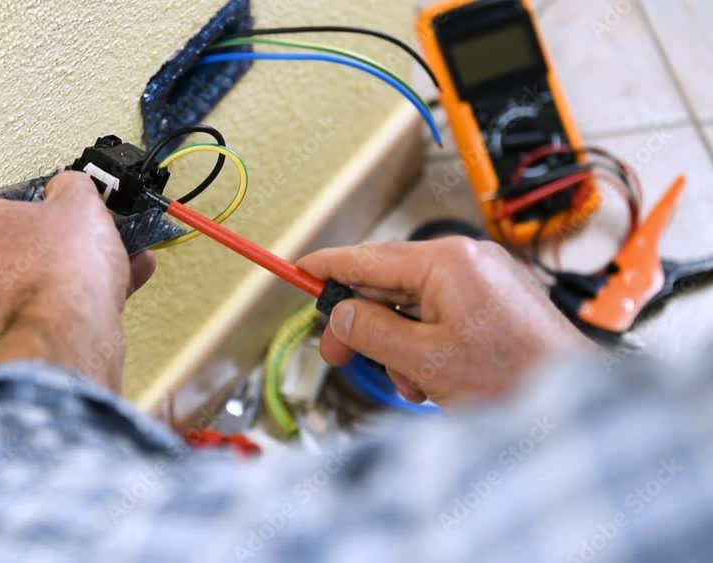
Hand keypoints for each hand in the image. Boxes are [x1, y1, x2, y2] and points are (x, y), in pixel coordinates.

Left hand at [0, 172, 155, 390]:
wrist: (75, 330)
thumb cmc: (63, 266)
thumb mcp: (79, 199)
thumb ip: (72, 184)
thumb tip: (70, 187)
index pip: (13, 201)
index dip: (50, 199)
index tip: (72, 201)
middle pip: (33, 240)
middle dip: (72, 234)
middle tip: (97, 226)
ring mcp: (1, 303)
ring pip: (51, 271)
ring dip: (89, 261)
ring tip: (124, 250)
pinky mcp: (30, 328)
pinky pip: (63, 298)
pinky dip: (93, 287)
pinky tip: (129, 274)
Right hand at [297, 237, 590, 405]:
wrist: (575, 401)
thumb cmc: (516, 378)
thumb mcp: (422, 359)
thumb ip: (370, 331)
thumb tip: (341, 315)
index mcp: (447, 262)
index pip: (368, 257)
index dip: (327, 268)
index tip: (298, 272)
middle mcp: (468, 260)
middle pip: (389, 283)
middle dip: (366, 325)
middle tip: (339, 353)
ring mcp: (485, 280)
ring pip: (415, 305)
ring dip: (400, 345)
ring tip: (413, 382)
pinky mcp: (496, 302)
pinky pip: (442, 315)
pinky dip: (427, 345)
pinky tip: (435, 379)